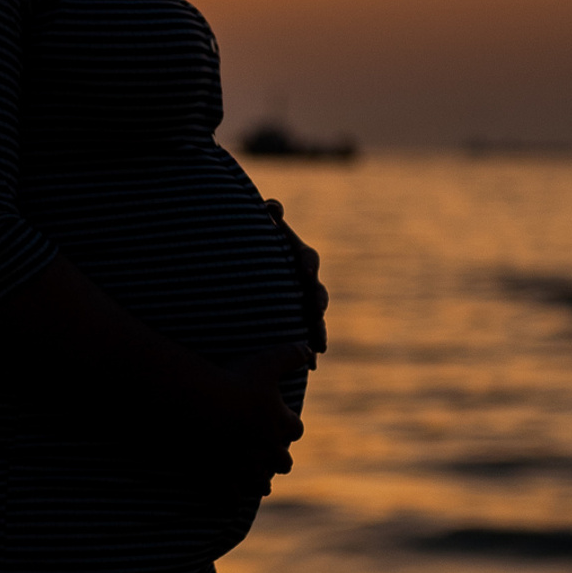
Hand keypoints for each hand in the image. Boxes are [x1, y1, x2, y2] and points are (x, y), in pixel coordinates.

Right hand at [192, 341, 310, 492]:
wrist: (197, 405)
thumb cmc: (233, 379)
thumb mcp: (266, 360)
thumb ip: (291, 354)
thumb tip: (312, 351)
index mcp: (280, 423)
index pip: (295, 430)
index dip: (288, 426)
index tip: (281, 424)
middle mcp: (267, 450)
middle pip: (283, 462)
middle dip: (278, 458)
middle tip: (268, 453)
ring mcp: (245, 468)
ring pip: (261, 484)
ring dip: (259, 481)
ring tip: (255, 480)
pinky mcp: (222, 480)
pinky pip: (232, 498)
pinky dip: (232, 497)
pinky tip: (228, 495)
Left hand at [264, 200, 328, 353]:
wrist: (253, 276)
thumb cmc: (258, 247)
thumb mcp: (260, 230)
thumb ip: (269, 217)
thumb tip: (273, 206)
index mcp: (300, 259)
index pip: (308, 259)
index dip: (307, 264)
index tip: (304, 271)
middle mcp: (307, 284)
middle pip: (318, 293)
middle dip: (317, 303)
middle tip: (315, 311)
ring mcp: (303, 306)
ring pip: (316, 320)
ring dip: (318, 332)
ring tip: (318, 347)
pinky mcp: (296, 325)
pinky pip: (306, 338)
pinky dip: (308, 351)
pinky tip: (309, 366)